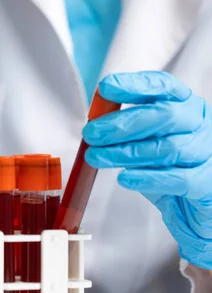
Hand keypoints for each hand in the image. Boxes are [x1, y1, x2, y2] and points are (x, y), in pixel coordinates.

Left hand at [83, 71, 211, 268]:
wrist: (192, 207)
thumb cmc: (165, 167)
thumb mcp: (144, 141)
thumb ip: (125, 127)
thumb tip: (95, 120)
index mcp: (185, 105)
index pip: (163, 86)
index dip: (134, 85)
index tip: (105, 88)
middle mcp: (200, 123)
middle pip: (164, 115)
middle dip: (122, 124)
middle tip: (91, 133)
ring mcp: (207, 152)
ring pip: (167, 148)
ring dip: (125, 153)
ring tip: (96, 157)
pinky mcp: (207, 182)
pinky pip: (178, 178)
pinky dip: (147, 177)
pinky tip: (124, 178)